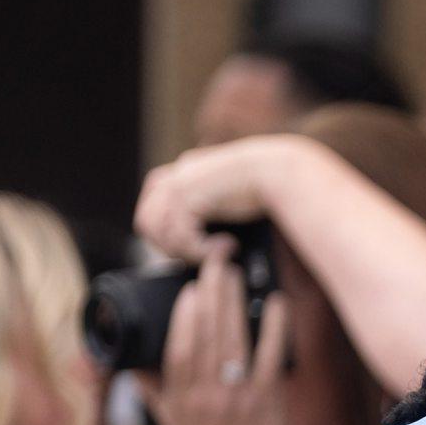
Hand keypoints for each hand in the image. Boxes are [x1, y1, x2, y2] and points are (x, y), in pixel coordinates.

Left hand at [133, 135, 314, 262]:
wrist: (278, 171)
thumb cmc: (264, 186)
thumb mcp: (225, 195)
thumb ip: (204, 210)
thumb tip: (198, 237)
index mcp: (179, 173)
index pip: (151, 212)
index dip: (168, 235)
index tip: (194, 247)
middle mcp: (173, 176)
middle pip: (148, 224)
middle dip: (172, 246)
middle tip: (205, 253)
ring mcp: (176, 185)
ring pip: (163, 235)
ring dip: (191, 251)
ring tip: (222, 250)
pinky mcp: (186, 197)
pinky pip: (182, 238)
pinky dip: (204, 250)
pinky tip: (230, 244)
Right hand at [137, 236, 294, 424]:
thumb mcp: (161, 410)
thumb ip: (143, 375)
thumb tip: (118, 343)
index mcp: (180, 396)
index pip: (179, 351)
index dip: (185, 317)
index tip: (189, 286)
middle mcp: (209, 395)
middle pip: (209, 336)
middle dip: (212, 293)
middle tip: (216, 259)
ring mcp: (241, 396)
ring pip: (237, 341)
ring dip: (237, 301)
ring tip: (236, 270)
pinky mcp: (270, 398)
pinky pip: (274, 356)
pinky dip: (276, 327)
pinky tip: (277, 301)